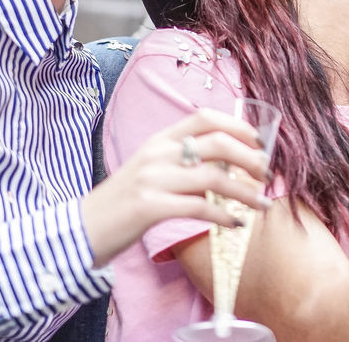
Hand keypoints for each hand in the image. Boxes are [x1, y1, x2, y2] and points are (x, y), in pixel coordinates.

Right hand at [82, 108, 271, 264]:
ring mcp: (153, 179)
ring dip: (246, 192)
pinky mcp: (150, 208)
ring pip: (214, 177)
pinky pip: (199, 208)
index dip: (238, 126)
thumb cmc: (123, 202)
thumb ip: (182, 160)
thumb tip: (228, 162)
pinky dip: (224, 216)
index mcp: (159, 140)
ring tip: (263, 204)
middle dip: (251, 158)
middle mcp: (157, 154)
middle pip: (217, 144)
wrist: (81, 230)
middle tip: (267, 174)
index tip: (260, 141)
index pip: (204, 118)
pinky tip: (236, 223)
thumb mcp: (150, 169)